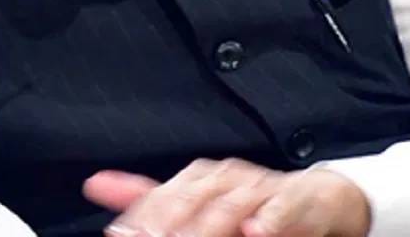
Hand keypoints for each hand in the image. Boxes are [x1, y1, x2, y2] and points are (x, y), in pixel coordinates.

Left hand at [82, 158, 370, 236]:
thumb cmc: (247, 205)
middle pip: (191, 200)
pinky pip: (282, 208)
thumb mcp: (194, 200)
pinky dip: (270, 219)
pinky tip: (256, 232)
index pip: (162, 196)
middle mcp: (225, 177)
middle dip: (168, 222)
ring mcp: (261, 186)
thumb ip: (147, 197)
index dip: (140, 217)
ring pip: (231, 206)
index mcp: (198, 178)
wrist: (316, 200)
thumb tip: (93, 184)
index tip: (119, 235)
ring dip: (210, 225)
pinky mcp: (296, 198)